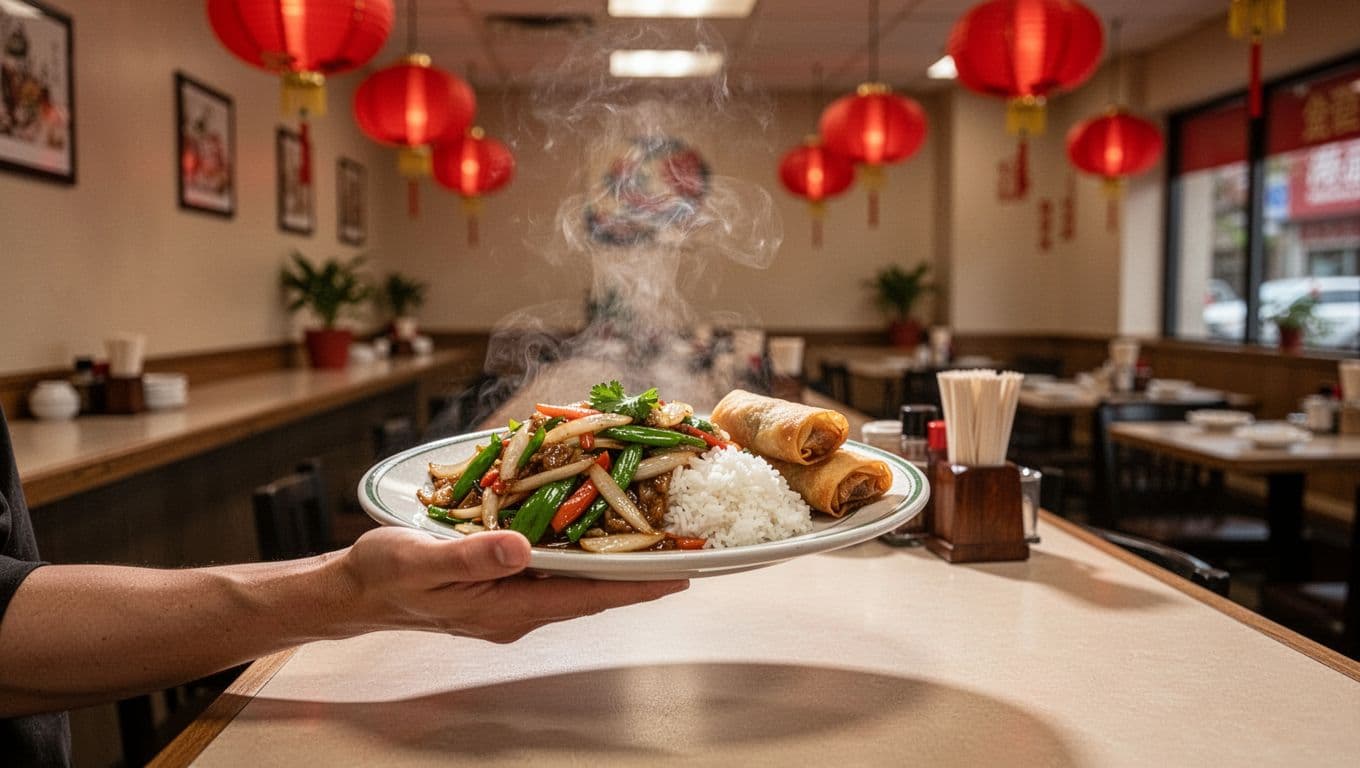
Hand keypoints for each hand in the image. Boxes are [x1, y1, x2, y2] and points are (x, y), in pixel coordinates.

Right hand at [341, 527, 687, 642]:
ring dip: (612, 557)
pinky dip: (578, 546)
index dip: (635, 586)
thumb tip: (520, 547)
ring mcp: (511, 596)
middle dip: (637, 570)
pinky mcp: (502, 580)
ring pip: (574, 578)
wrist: (355, 590)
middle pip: (591, 589)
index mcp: (505, 608)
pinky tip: (592, 522)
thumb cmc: (384, 576)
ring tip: (655, 532)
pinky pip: (551, 566)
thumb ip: (470, 556)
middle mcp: (518, 607)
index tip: (680, 575)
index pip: (586, 597)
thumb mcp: (420, 561)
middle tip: (684, 546)